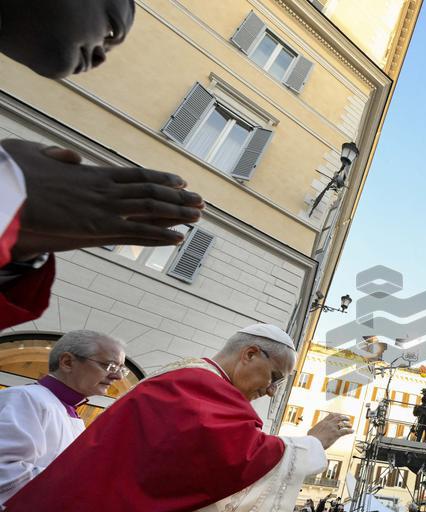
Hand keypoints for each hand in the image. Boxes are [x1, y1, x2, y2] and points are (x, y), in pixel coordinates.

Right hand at [3, 139, 203, 260]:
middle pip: (152, 191)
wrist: (6, 192)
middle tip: (200, 201)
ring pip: (151, 209)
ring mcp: (104, 207)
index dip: (161, 179)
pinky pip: (137, 231)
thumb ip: (58, 156)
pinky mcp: (98, 226)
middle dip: (179, 196)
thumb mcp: (35, 154)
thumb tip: (73, 157)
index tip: (180, 181)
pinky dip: (160, 234)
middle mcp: (105, 189)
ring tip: (199, 216)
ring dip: (178, 213)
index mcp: (93, 173)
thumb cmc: (14, 175)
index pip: (137, 175)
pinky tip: (179, 238)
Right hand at [308, 413, 353, 449]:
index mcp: (323, 422)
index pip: (331, 415)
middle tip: (348, 418)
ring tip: (350, 425)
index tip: (339, 415)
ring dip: (348, 424)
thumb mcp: (311, 432)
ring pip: (343, 423)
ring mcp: (333, 428)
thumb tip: (311, 432)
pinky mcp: (336, 434)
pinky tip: (352, 431)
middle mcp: (329, 424)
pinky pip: (345, 431)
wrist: (312, 443)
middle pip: (339, 417)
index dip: (337, 414)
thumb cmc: (311, 439)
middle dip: (344, 417)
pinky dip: (350, 431)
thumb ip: (314, 430)